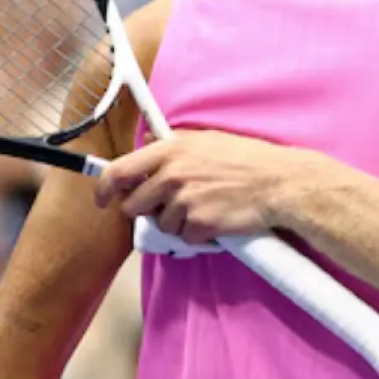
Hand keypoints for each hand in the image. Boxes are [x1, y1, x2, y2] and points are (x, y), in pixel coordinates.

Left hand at [93, 130, 302, 244]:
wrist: (277, 183)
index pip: (119, 171)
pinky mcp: (199, 224)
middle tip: (169, 206)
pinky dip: (197, 234)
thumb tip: (147, 143)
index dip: (104, 188)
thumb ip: (172, 144)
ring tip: (204, 207)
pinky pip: (184, 238)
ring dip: (178, 222)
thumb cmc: (246, 158)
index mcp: (171, 150)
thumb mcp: (206, 140)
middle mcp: (172, 174)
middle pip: (134, 206)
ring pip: (161, 224)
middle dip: (147, 210)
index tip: (101, 199)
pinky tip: (215, 219)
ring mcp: (184, 201)